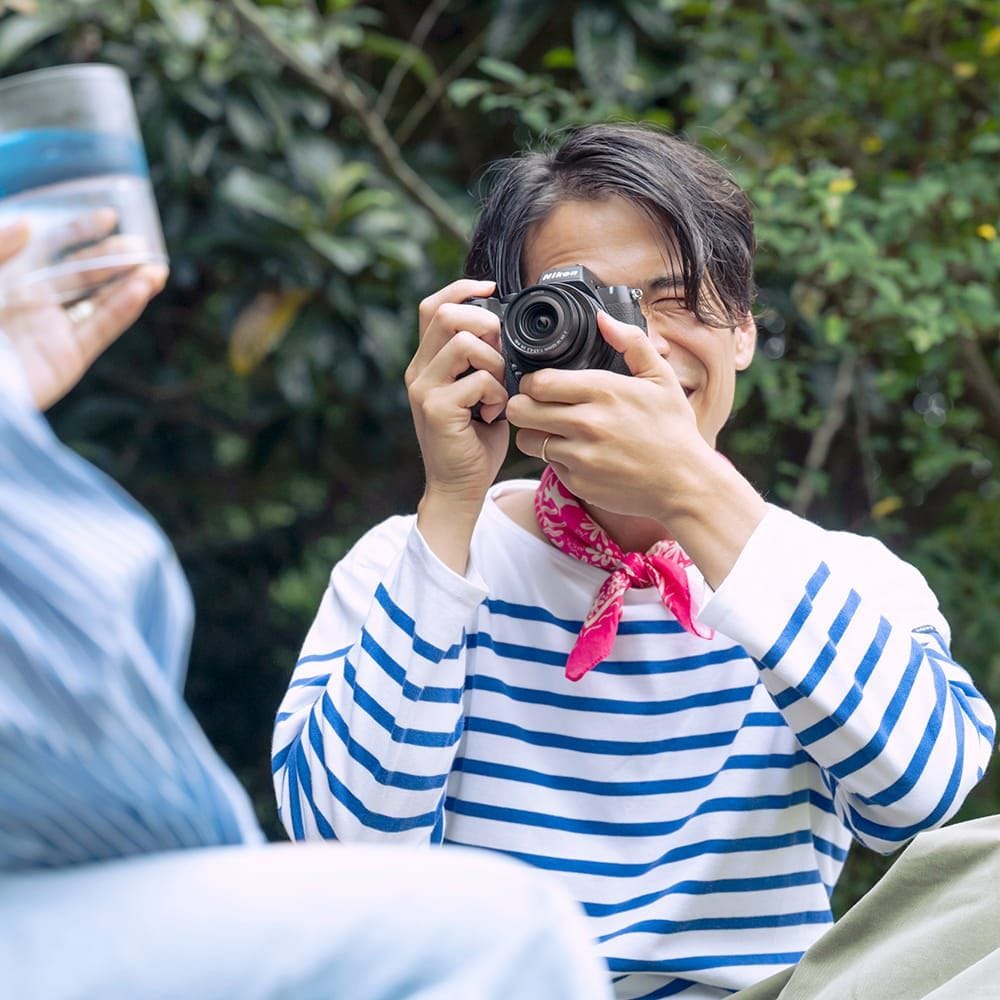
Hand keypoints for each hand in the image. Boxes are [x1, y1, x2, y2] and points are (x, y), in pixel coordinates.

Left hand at [0, 219, 166, 410]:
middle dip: (115, 258)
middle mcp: (39, 302)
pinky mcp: (69, 357)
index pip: (55, 247)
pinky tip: (141, 291)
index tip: (109, 216)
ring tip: (156, 269)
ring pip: (101, 302)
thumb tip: (28, 224)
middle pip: (85, 273)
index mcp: (15, 278)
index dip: (81, 230)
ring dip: (130, 284)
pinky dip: (123, 310)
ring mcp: (56, 330)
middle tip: (142, 246)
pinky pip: (100, 330)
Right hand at [406, 278, 509, 507]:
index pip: (433, 306)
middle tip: (500, 355)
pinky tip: (493, 415)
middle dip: (485, 324)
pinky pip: (478, 380)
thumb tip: (503, 330)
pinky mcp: (436, 409)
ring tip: (497, 392)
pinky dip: (496, 395)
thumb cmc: (474, 442)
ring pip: (464, 344)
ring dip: (494, 363)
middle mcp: (418, 372)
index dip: (462, 288)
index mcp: (426, 363)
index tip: (491, 288)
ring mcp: (424, 389)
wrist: (458, 487)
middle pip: (446, 314)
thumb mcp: (478, 393)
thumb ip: (481, 362)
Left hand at [506, 310, 710, 521]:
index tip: (541, 385)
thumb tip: (603, 318)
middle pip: (521, 409)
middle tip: (537, 407)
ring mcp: (580, 455)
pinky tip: (579, 455)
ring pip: (527, 439)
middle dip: (524, 405)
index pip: (538, 382)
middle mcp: (587, 423)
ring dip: (534, 434)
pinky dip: (558, 460)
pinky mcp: (578, 482)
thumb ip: (631, 343)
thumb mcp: (661, 379)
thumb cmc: (674, 431)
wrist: (685, 484)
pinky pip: (549, 465)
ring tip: (554, 431)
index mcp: (603, 391)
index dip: (532, 382)